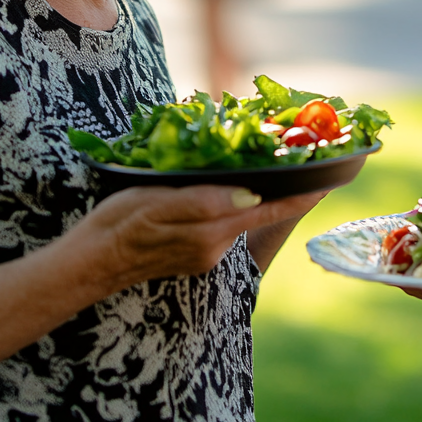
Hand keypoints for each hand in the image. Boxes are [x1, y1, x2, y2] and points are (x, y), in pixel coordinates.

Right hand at [71, 185, 319, 293]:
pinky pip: (224, 222)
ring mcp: (204, 251)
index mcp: (213, 231)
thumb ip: (205, 202)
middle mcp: (216, 246)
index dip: (302, 193)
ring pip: (244, 216)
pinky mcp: (192, 251)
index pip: (270, 209)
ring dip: (261, 195)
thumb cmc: (120, 226)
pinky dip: (237, 204)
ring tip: (276, 166)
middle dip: (286, 189)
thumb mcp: (159, 204)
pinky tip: (233, 187)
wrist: (90, 262)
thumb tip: (252, 196)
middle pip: (262, 212)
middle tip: (305, 158)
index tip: (330, 177)